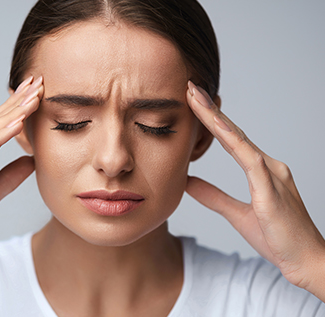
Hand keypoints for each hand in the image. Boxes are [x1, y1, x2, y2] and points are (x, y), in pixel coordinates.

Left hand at [185, 80, 324, 298]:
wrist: (305, 261)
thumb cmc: (277, 238)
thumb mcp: (235, 214)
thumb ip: (213, 196)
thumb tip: (188, 182)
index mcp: (260, 170)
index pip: (230, 139)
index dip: (211, 120)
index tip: (193, 103)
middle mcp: (268, 165)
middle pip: (233, 132)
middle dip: (210, 110)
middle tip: (190, 88)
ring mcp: (272, 174)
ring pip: (239, 139)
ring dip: (216, 118)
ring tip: (197, 98)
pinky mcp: (271, 190)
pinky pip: (250, 161)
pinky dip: (234, 142)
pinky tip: (218, 127)